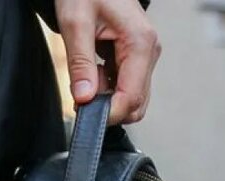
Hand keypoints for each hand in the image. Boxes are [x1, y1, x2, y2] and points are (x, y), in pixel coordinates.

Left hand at [55, 0, 160, 124]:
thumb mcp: (75, 22)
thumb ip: (80, 63)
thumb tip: (85, 98)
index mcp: (140, 43)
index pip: (131, 97)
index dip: (109, 113)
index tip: (85, 114)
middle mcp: (149, 52)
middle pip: (136, 103)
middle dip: (109, 108)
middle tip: (80, 98)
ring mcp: (145, 55)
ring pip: (132, 97)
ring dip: (108, 98)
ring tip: (85, 79)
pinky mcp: (138, 57)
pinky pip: (127, 84)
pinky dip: (108, 87)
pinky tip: (93, 72)